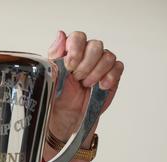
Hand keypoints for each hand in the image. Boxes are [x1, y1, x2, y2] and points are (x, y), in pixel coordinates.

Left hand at [45, 30, 123, 161]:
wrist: (64, 122)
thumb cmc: (55, 100)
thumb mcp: (49, 80)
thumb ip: (54, 57)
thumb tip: (60, 35)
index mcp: (67, 54)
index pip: (77, 37)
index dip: (76, 48)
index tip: (70, 65)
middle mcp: (84, 57)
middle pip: (95, 45)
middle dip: (86, 63)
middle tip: (78, 78)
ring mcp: (99, 67)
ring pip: (107, 56)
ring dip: (97, 71)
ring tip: (86, 85)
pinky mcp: (110, 77)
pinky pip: (118, 67)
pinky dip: (110, 76)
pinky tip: (100, 86)